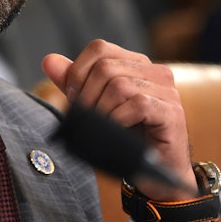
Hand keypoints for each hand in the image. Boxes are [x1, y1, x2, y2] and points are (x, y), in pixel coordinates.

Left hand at [41, 39, 196, 200]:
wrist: (156, 173)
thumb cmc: (126, 136)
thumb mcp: (95, 105)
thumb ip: (74, 82)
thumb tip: (49, 61)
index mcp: (135, 63)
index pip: (99, 48)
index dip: (79, 71)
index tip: (73, 97)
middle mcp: (155, 70)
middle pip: (106, 67)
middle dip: (87, 95)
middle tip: (85, 118)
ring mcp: (166, 90)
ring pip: (119, 85)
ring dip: (101, 110)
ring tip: (101, 127)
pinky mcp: (171, 111)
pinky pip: (137, 104)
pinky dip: (118, 120)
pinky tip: (116, 132)